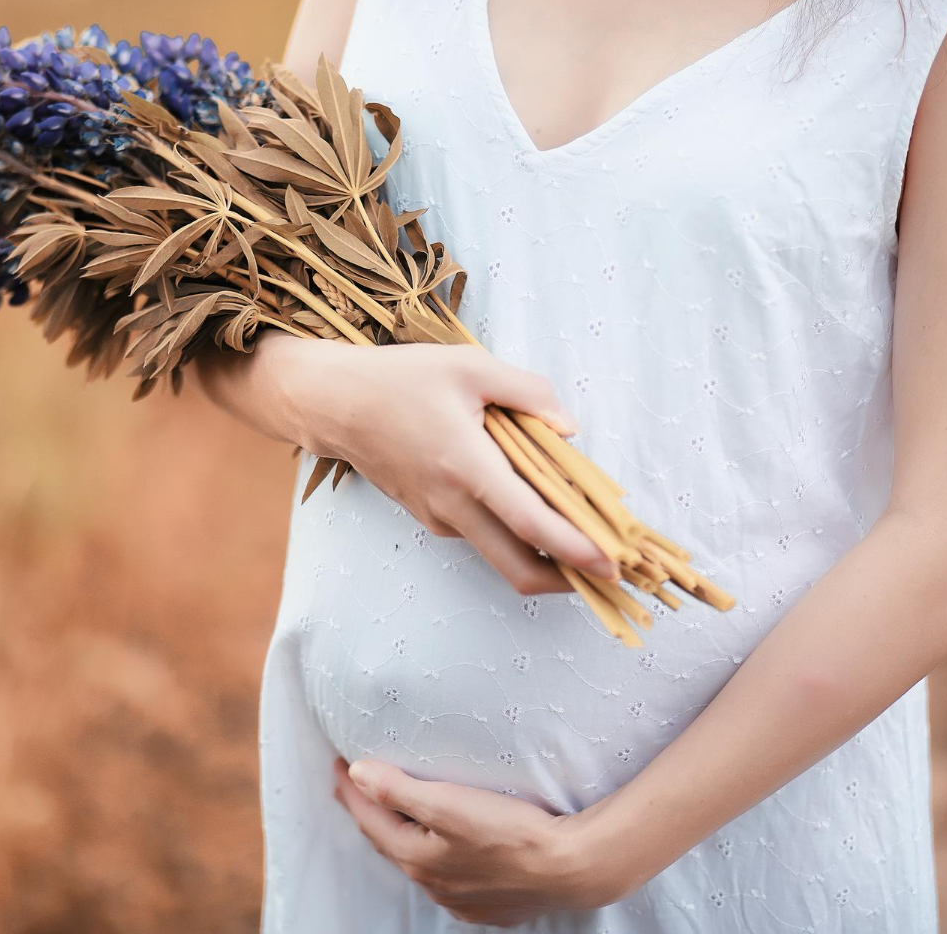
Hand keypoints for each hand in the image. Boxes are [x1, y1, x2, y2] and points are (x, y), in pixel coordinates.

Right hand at [265, 336, 617, 593]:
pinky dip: (516, 534)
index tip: (611, 563)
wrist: (334, 404)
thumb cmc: (401, 379)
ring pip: (502, 555)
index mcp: (466, 467)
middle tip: (609, 572)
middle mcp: (452, 505)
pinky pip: (482, 535)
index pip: (530, 523)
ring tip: (584, 533)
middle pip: (518, 567)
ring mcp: (439, 518)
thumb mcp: (470, 366)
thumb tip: (569, 429)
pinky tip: (536, 505)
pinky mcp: (432, 518)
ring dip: (545, 556)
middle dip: (569, 580)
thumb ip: (528, 392)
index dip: (576, 548)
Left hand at [332, 758, 623, 925]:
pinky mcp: (489, 904)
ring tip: (394, 810)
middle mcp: (435, 885)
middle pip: (390, 842)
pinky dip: (434, 855)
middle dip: (370, 810)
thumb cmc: (513, 833)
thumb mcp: (450, 803)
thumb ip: (399, 789)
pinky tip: (442, 847)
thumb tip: (357, 774)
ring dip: (402, 834)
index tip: (340, 763)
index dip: (352, 789)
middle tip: (356, 783)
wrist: (573, 868)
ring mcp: (462, 899)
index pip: (371, 819)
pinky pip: (449, 878)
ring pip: (419, 861)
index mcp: (418, 859)